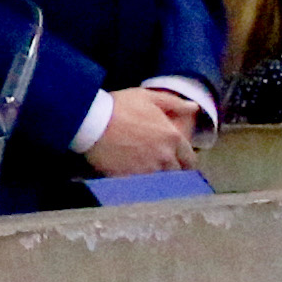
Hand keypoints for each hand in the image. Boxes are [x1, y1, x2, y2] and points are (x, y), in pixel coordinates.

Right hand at [87, 85, 203, 176]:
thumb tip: (193, 107)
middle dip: (170, 169)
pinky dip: (137, 181)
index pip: (189, 160)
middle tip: (158, 163)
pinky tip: (128, 173)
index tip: (176, 159)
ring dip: (154, 176)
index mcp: (172, 138)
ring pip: (160, 180)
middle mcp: (164, 156)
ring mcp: (148, 170)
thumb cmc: (118, 107)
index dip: (183, 160)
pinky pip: (140, 185)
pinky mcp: (130, 178)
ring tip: (142, 168)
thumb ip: (173, 103)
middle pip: (176, 172)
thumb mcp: (146, 97)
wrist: (89, 121)